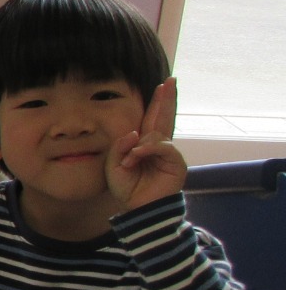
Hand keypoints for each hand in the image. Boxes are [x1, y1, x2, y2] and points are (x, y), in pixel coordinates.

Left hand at [108, 77, 185, 211]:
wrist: (138, 209)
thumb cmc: (127, 188)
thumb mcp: (114, 165)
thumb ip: (120, 146)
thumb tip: (134, 133)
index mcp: (144, 144)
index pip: (152, 119)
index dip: (157, 102)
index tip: (163, 85)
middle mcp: (158, 145)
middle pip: (164, 116)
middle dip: (167, 98)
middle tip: (171, 80)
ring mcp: (168, 153)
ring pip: (156, 134)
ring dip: (138, 147)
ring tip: (128, 163)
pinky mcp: (176, 162)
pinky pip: (163, 146)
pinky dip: (148, 149)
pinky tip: (137, 156)